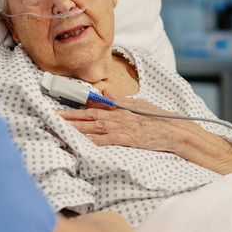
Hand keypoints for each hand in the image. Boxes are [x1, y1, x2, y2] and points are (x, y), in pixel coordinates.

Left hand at [57, 91, 192, 153]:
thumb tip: (104, 91)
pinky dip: (98, 139)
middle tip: (55, 115)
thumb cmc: (159, 119)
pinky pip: (111, 139)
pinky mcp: (131, 139)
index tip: (63, 106)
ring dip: (80, 126)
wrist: (177, 131)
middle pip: (92, 115)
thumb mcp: (140, 104)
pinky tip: (86, 140)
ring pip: (98, 125)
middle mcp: (121, 116)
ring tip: (64, 126)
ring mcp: (126, 128)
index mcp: (122, 108)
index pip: (96, 105)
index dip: (78, 106)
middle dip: (72, 116)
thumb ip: (121, 99)